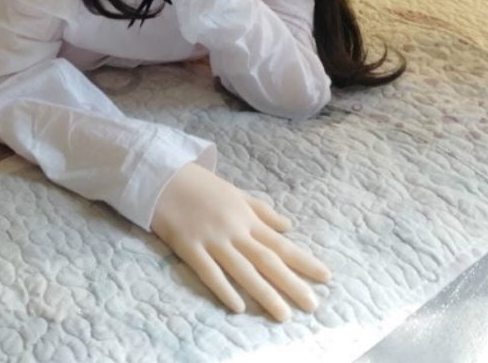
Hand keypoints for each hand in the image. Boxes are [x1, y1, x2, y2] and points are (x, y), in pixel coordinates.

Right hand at [151, 161, 329, 320]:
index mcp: (246, 217)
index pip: (280, 243)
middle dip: (291, 283)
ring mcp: (211, 239)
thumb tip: (289, 227)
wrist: (162, 174)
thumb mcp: (235, 192)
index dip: (303, 260)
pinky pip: (209, 271)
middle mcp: (233, 230)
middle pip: (267, 260)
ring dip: (264, 292)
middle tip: (312, 305)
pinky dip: (224, 288)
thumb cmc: (199, 183)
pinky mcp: (189, 246)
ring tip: (283, 314)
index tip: (325, 277)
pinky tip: (238, 306)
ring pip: (242, 270)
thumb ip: (262, 211)